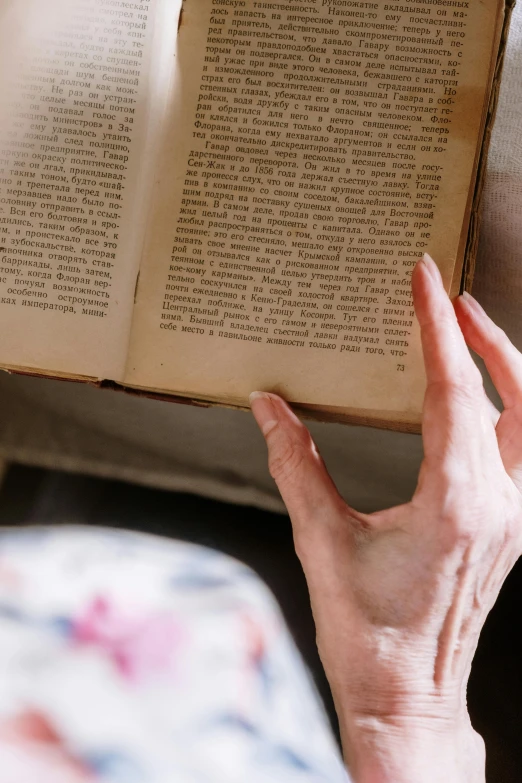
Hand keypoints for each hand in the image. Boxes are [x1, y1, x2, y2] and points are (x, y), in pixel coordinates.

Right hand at [250, 255, 521, 782]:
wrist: (407, 695)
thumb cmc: (367, 632)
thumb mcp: (321, 541)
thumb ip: (295, 465)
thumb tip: (269, 408)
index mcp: (454, 504)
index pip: (454, 392)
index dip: (437, 329)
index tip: (424, 280)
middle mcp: (498, 505)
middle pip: (516, 395)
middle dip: (486, 337)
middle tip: (451, 299)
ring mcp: (513, 518)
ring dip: (507, 370)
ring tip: (470, 335)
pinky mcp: (508, 528)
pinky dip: (507, 408)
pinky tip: (479, 398)